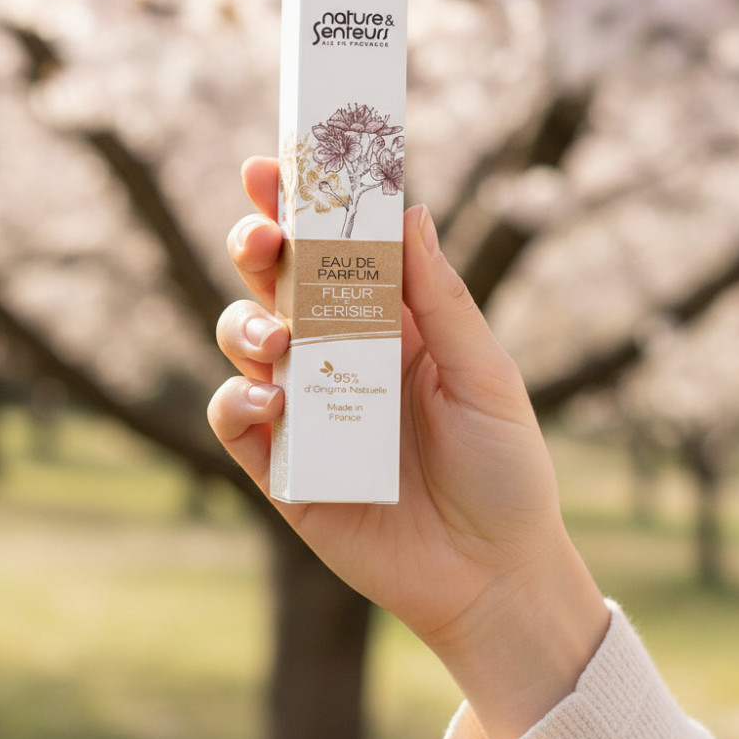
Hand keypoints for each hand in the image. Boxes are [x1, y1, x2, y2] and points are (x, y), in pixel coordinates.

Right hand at [208, 156, 609, 738]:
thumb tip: (411, 210)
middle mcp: (339, 354)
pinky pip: (235, 418)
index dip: (301, 206)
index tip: (274, 165)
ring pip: (243, 340)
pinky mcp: (282, 465)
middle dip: (256, 246)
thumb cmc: (504, 467)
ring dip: (245, 324)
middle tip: (263, 236)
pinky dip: (237, 400)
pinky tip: (270, 400)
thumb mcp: (487, 375)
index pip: (333, 249)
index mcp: (389, 323)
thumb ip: (444, 299)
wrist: (493, 573)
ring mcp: (307, 407)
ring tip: (281, 342)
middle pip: (275, 282)